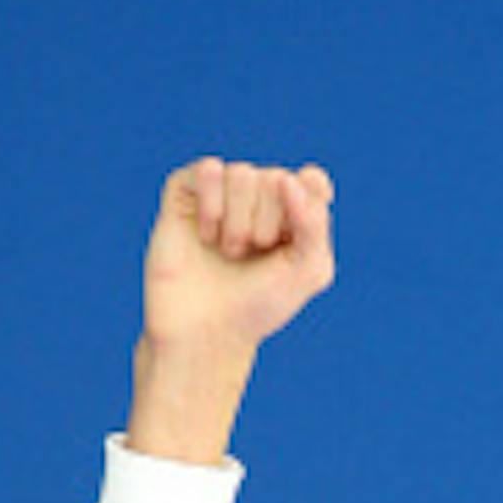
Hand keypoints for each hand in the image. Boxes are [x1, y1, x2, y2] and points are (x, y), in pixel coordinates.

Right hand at [142, 157, 335, 353]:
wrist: (204, 331)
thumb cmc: (257, 305)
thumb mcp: (306, 272)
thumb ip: (315, 225)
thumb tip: (286, 179)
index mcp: (293, 211)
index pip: (312, 181)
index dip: (304, 209)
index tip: (291, 243)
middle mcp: (259, 195)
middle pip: (277, 178)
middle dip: (267, 226)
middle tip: (251, 257)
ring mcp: (222, 191)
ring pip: (242, 174)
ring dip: (238, 224)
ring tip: (229, 252)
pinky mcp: (187, 190)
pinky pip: (209, 171)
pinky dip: (212, 207)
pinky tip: (206, 236)